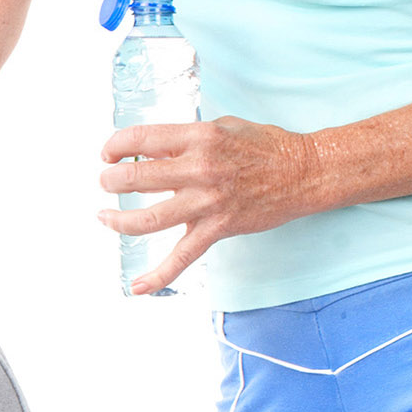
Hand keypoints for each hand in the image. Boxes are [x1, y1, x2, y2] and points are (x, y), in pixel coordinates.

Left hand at [97, 113, 320, 296]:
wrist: (305, 172)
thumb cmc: (265, 146)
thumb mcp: (222, 126)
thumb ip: (187, 136)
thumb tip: (153, 145)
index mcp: (198, 138)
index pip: (140, 139)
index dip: (115, 145)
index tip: (108, 153)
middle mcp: (199, 169)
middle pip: (136, 178)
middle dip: (110, 180)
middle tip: (105, 182)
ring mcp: (207, 202)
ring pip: (148, 219)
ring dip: (118, 220)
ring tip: (105, 217)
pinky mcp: (218, 228)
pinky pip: (183, 257)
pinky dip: (159, 275)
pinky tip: (139, 286)